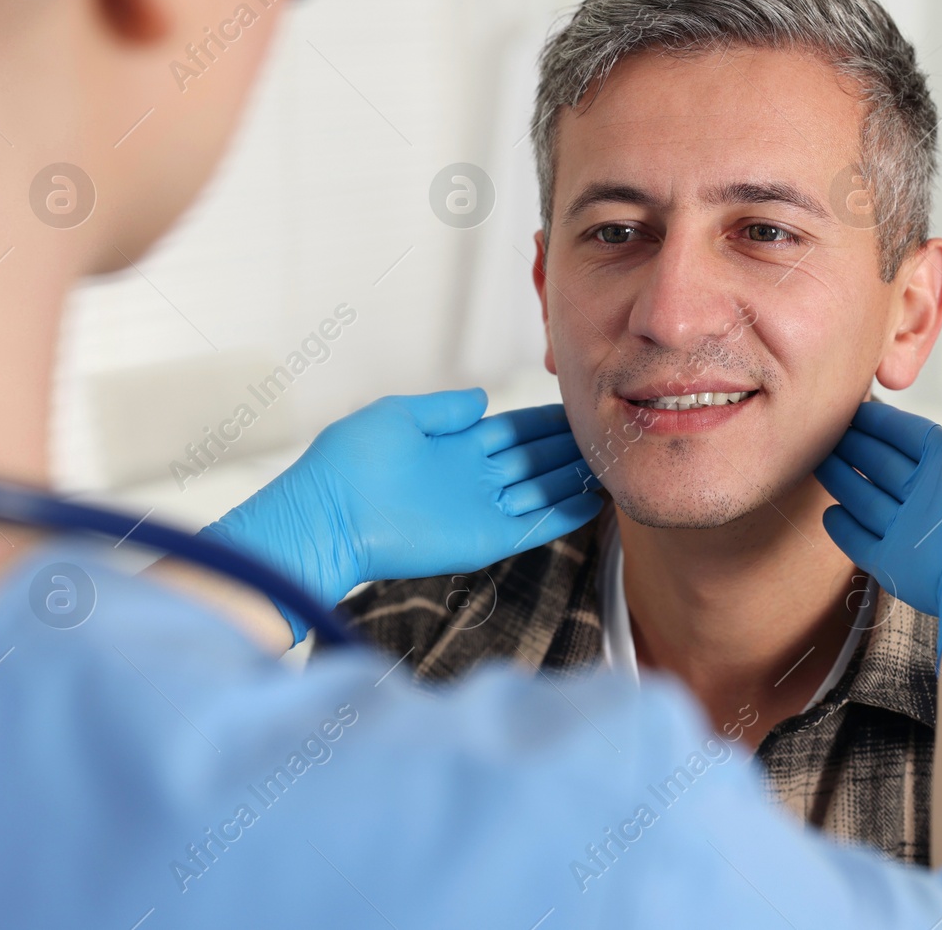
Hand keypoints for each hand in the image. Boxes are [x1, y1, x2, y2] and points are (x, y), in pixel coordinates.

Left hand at [200, 389, 601, 642]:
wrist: (328, 516)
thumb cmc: (348, 462)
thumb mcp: (398, 415)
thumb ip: (445, 409)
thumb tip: (482, 400)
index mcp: (454, 444)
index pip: (513, 430)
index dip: (545, 421)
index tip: (579, 408)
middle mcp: (473, 476)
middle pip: (535, 459)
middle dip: (569, 448)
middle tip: (609, 434)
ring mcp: (481, 510)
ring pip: (542, 491)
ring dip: (575, 479)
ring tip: (613, 465)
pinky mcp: (484, 540)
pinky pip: (535, 526)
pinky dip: (564, 514)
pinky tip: (594, 500)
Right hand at [814, 385, 941, 659]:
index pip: (908, 436)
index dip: (881, 422)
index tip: (852, 407)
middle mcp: (930, 496)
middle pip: (882, 465)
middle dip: (854, 447)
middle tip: (822, 431)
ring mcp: (910, 531)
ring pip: (866, 499)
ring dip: (841, 480)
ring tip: (813, 460)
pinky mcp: (893, 564)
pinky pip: (861, 543)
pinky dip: (844, 530)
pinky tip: (827, 513)